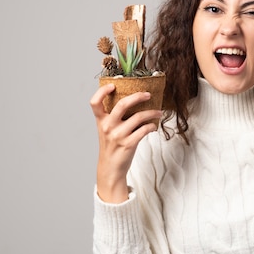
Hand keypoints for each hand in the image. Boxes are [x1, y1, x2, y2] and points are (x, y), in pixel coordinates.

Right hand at [90, 84, 162, 201]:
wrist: (111, 168)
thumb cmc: (111, 146)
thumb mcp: (107, 130)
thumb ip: (114, 117)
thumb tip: (134, 100)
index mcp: (101, 121)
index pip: (95, 102)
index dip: (102, 91)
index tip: (113, 85)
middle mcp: (108, 126)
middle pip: (123, 104)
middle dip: (138, 96)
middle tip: (148, 94)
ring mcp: (118, 135)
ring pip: (139, 117)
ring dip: (152, 113)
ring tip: (158, 112)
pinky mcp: (129, 144)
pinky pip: (144, 130)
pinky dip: (152, 126)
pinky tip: (154, 126)